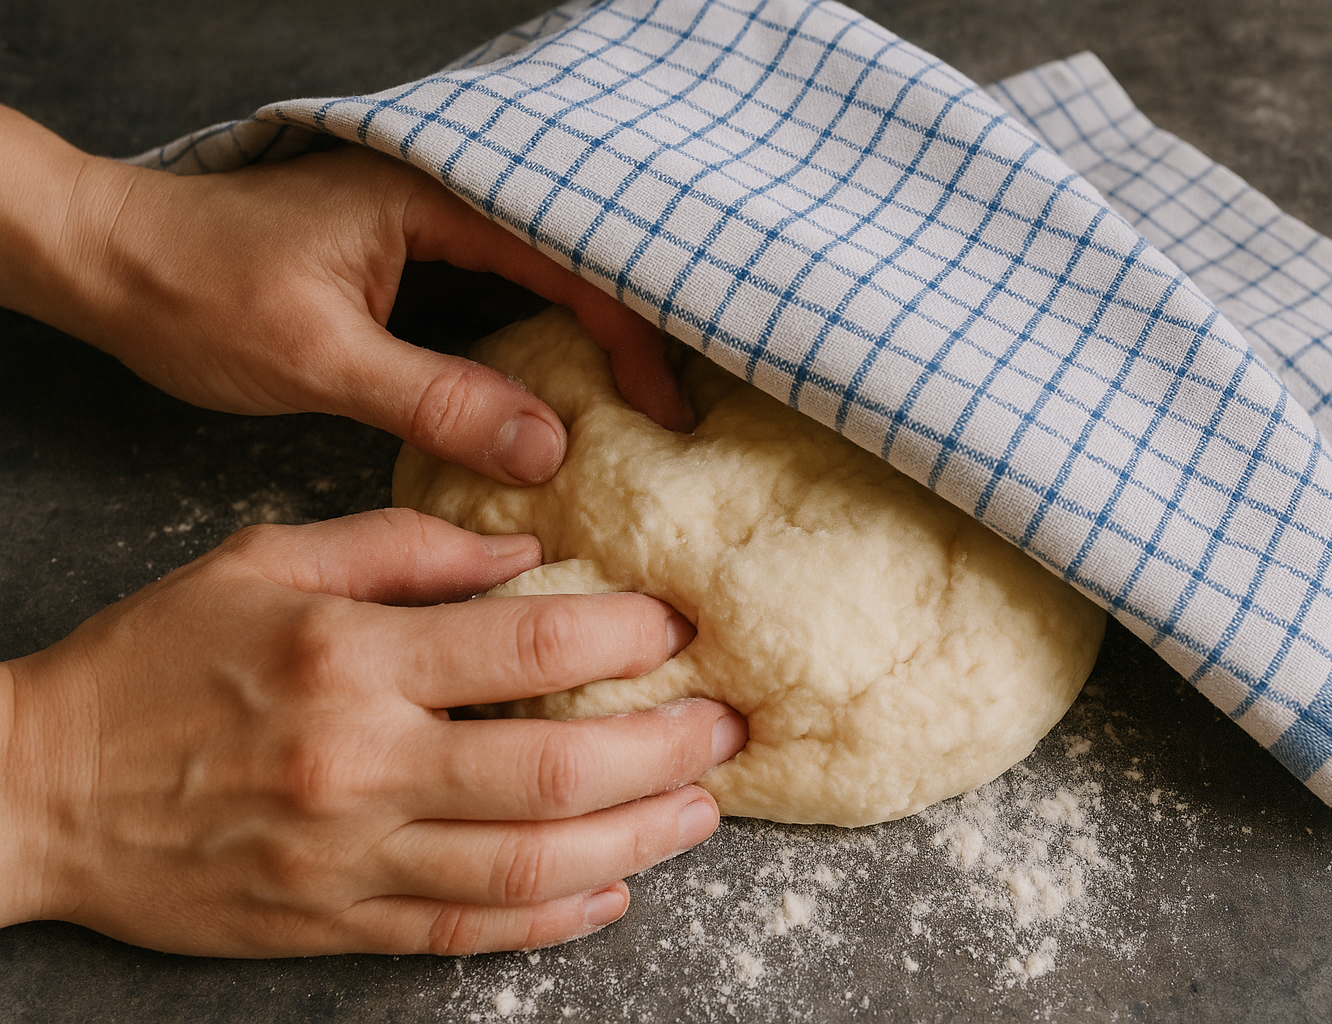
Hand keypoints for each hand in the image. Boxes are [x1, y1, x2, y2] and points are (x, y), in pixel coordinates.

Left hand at [0, 106, 694, 485]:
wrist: (106, 262)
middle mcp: (439, 197)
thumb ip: (437, 399)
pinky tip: (558, 391)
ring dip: (588, 338)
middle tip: (672, 411)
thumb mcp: (319, 357)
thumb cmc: (194, 293)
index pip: (567, 259)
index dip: (629, 334)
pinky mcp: (405, 259)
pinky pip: (498, 296)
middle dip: (628, 333)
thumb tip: (551, 449)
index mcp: (431, 195)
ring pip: (538, 278)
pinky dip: (537, 343)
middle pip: (570, 261)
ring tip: (638, 406)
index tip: (666, 407)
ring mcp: (423, 225)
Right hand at [0, 509, 744, 956]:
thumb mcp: (265, 560)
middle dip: (665, 749)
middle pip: (556, 767)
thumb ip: (403, 546)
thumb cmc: (155, 658)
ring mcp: (350, 857)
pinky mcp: (334, 923)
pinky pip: (467, 931)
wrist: (39, 789)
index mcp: (348, 656)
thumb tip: (525, 553)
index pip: (531, 646)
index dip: (628, 637)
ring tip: (703, 812)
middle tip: (727, 729)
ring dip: (637, 841)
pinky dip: (553, 919)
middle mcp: (361, 763)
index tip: (677, 628)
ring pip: (531, 865)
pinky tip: (613, 892)